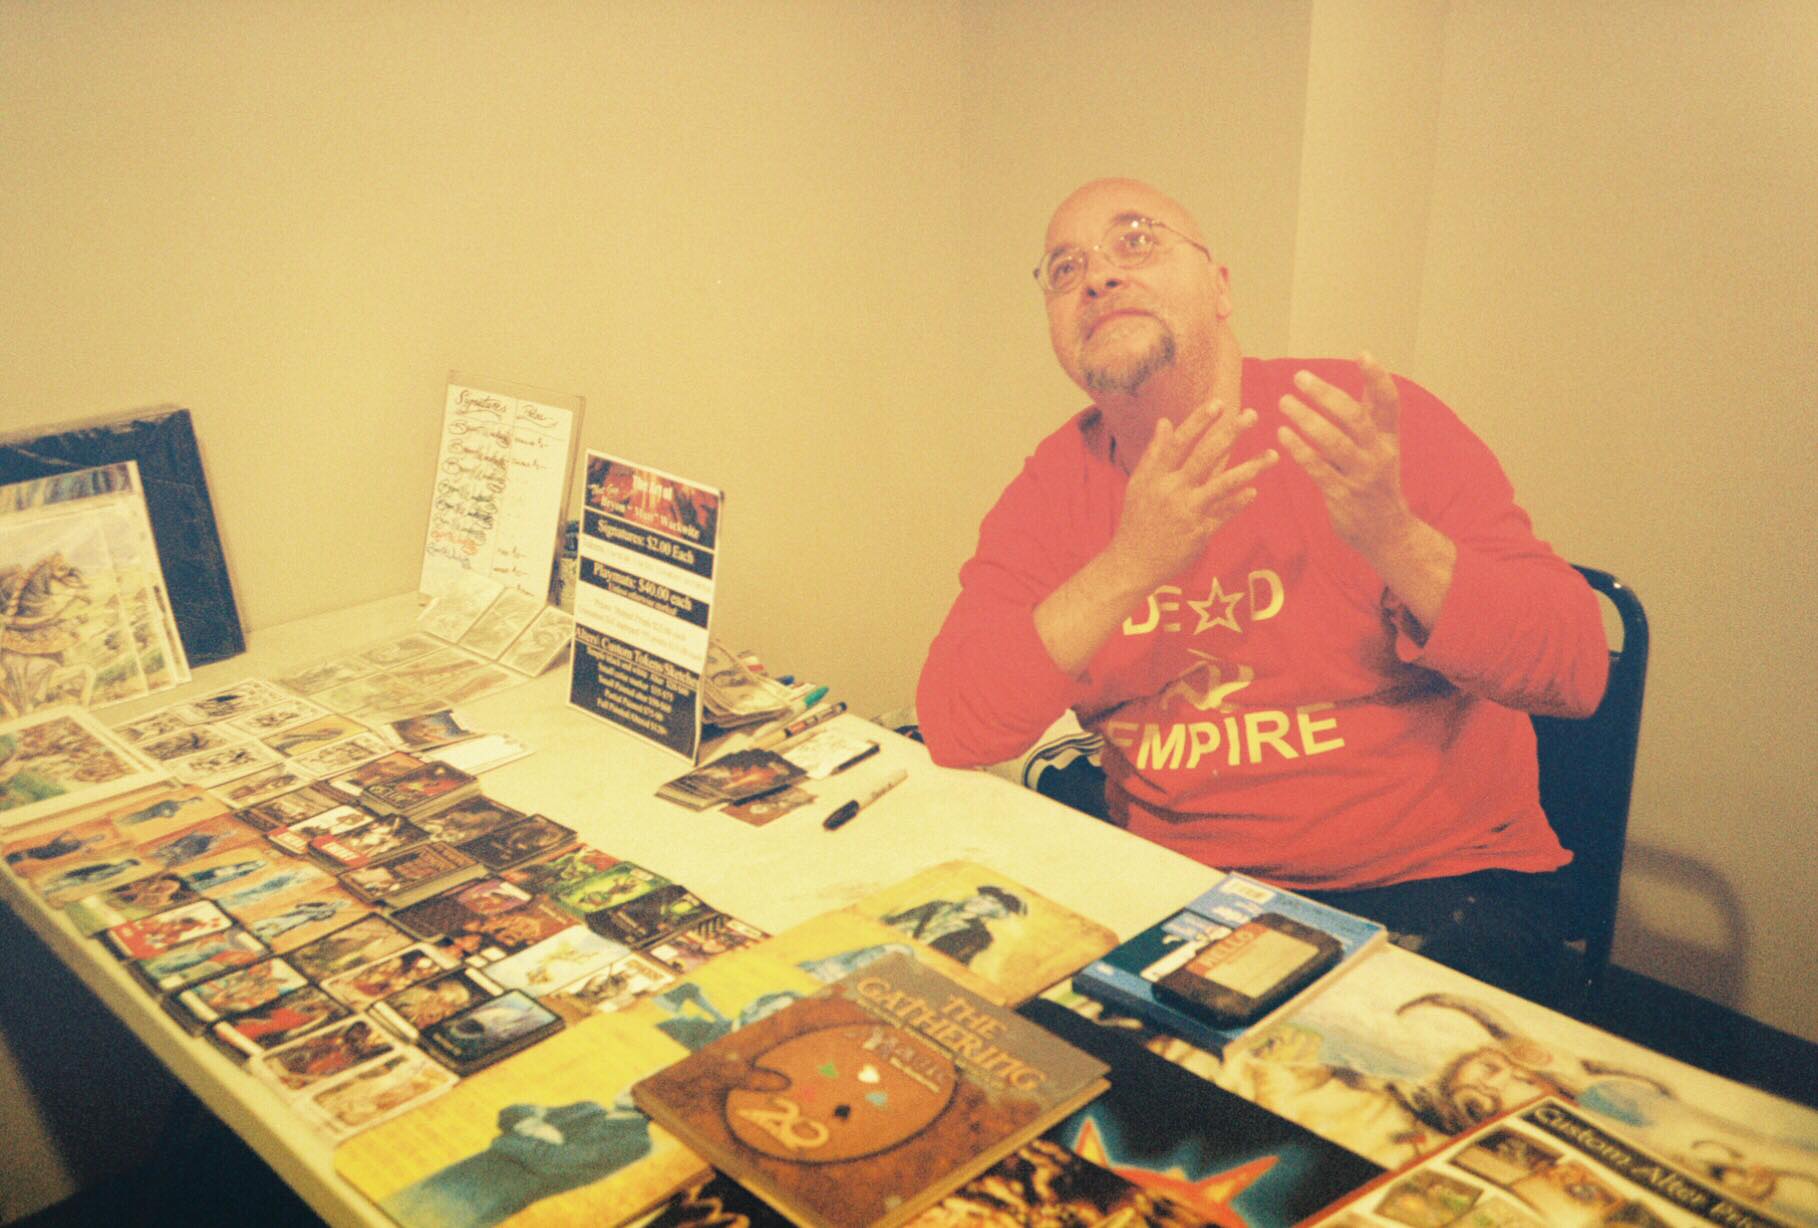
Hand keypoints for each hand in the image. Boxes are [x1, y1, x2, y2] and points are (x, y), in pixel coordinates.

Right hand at [1108, 401, 1276, 589]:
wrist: (1132, 563)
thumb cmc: (1137, 520)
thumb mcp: (1139, 484)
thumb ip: (1155, 453)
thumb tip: (1165, 421)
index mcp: (1155, 476)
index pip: (1179, 443)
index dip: (1199, 422)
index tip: (1219, 403)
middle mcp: (1171, 492)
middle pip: (1204, 457)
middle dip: (1229, 434)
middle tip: (1253, 415)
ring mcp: (1187, 513)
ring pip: (1221, 485)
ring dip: (1249, 469)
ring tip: (1273, 456)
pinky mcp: (1199, 534)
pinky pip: (1224, 515)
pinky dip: (1239, 503)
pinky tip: (1254, 492)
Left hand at [1276, 354, 1414, 555]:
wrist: (1387, 532)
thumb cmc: (1377, 480)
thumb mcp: (1382, 445)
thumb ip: (1372, 410)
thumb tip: (1369, 366)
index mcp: (1389, 438)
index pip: (1389, 402)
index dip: (1378, 378)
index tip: (1362, 354)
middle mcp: (1378, 453)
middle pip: (1355, 418)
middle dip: (1327, 395)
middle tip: (1300, 377)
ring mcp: (1361, 476)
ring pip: (1335, 442)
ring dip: (1307, 420)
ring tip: (1284, 402)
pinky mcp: (1342, 495)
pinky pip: (1319, 469)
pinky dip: (1300, 450)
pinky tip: (1283, 434)